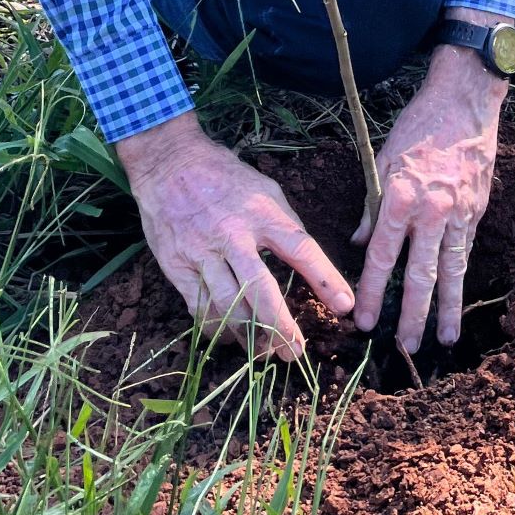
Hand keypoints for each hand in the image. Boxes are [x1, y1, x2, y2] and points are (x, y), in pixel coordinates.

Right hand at [116, 112, 353, 359]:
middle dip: (281, 327)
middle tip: (295, 352)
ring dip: (249, 336)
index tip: (345, 306)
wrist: (168, 162)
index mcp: (263, 212)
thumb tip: (307, 260)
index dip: (326, 280)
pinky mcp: (177, 266)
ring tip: (265, 351)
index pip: (302, 249)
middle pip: (261, 291)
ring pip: (228, 307)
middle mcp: (233, 234)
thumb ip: (284, 224)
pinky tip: (231, 337)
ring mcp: (202, 253)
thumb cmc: (224, 175)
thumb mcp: (265, 188)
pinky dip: (217, 329)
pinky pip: (199, 308)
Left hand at [353, 41, 506, 350]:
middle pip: (419, 274)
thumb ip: (371, 208)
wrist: (464, 101)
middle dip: (411, 314)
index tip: (365, 322)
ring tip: (443, 340)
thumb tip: (362, 246)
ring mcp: (457, 212)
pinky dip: (461, 279)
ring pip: (450, 271)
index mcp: (400, 197)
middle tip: (404, 346)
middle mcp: (430, 210)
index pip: (383, 257)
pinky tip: (458, 301)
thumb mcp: (381, 161)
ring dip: (446, 309)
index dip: (373, 292)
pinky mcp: (477, 211)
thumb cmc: (417, 127)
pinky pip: (465, 251)